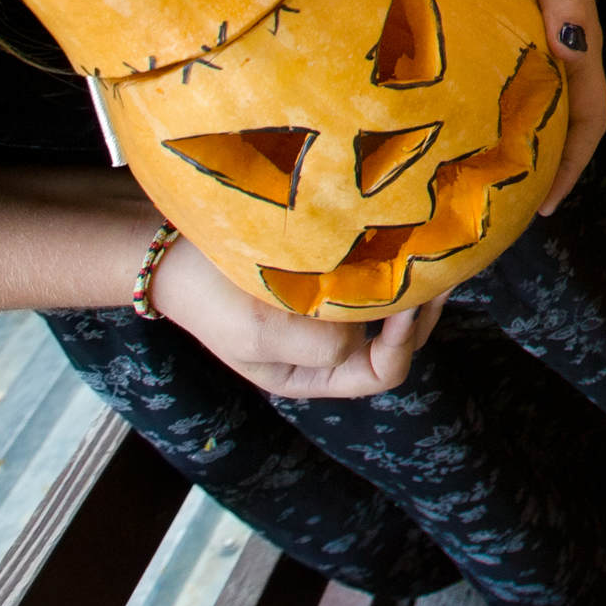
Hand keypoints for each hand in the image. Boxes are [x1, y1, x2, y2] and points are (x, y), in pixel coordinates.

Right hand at [152, 238, 443, 398]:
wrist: (165, 243)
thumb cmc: (210, 292)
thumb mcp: (263, 334)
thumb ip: (322, 345)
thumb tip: (369, 333)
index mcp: (310, 374)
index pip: (381, 373)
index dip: (403, 341)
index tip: (407, 300)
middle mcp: (323, 346)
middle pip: (394, 341)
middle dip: (419, 309)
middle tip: (440, 266)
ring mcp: (322, 309)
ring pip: (386, 306)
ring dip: (408, 281)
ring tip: (426, 248)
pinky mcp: (318, 272)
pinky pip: (368, 275)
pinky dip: (387, 259)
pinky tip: (397, 231)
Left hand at [475, 0, 605, 210]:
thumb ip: (565, 9)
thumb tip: (576, 57)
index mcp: (579, 41)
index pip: (589, 118)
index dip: (573, 165)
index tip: (545, 207)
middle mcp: (560, 45)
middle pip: (563, 119)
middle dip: (543, 166)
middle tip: (507, 207)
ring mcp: (531, 33)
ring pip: (531, 101)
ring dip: (517, 139)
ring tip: (479, 175)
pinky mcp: (501, 21)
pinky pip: (503, 78)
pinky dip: (489, 106)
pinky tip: (453, 117)